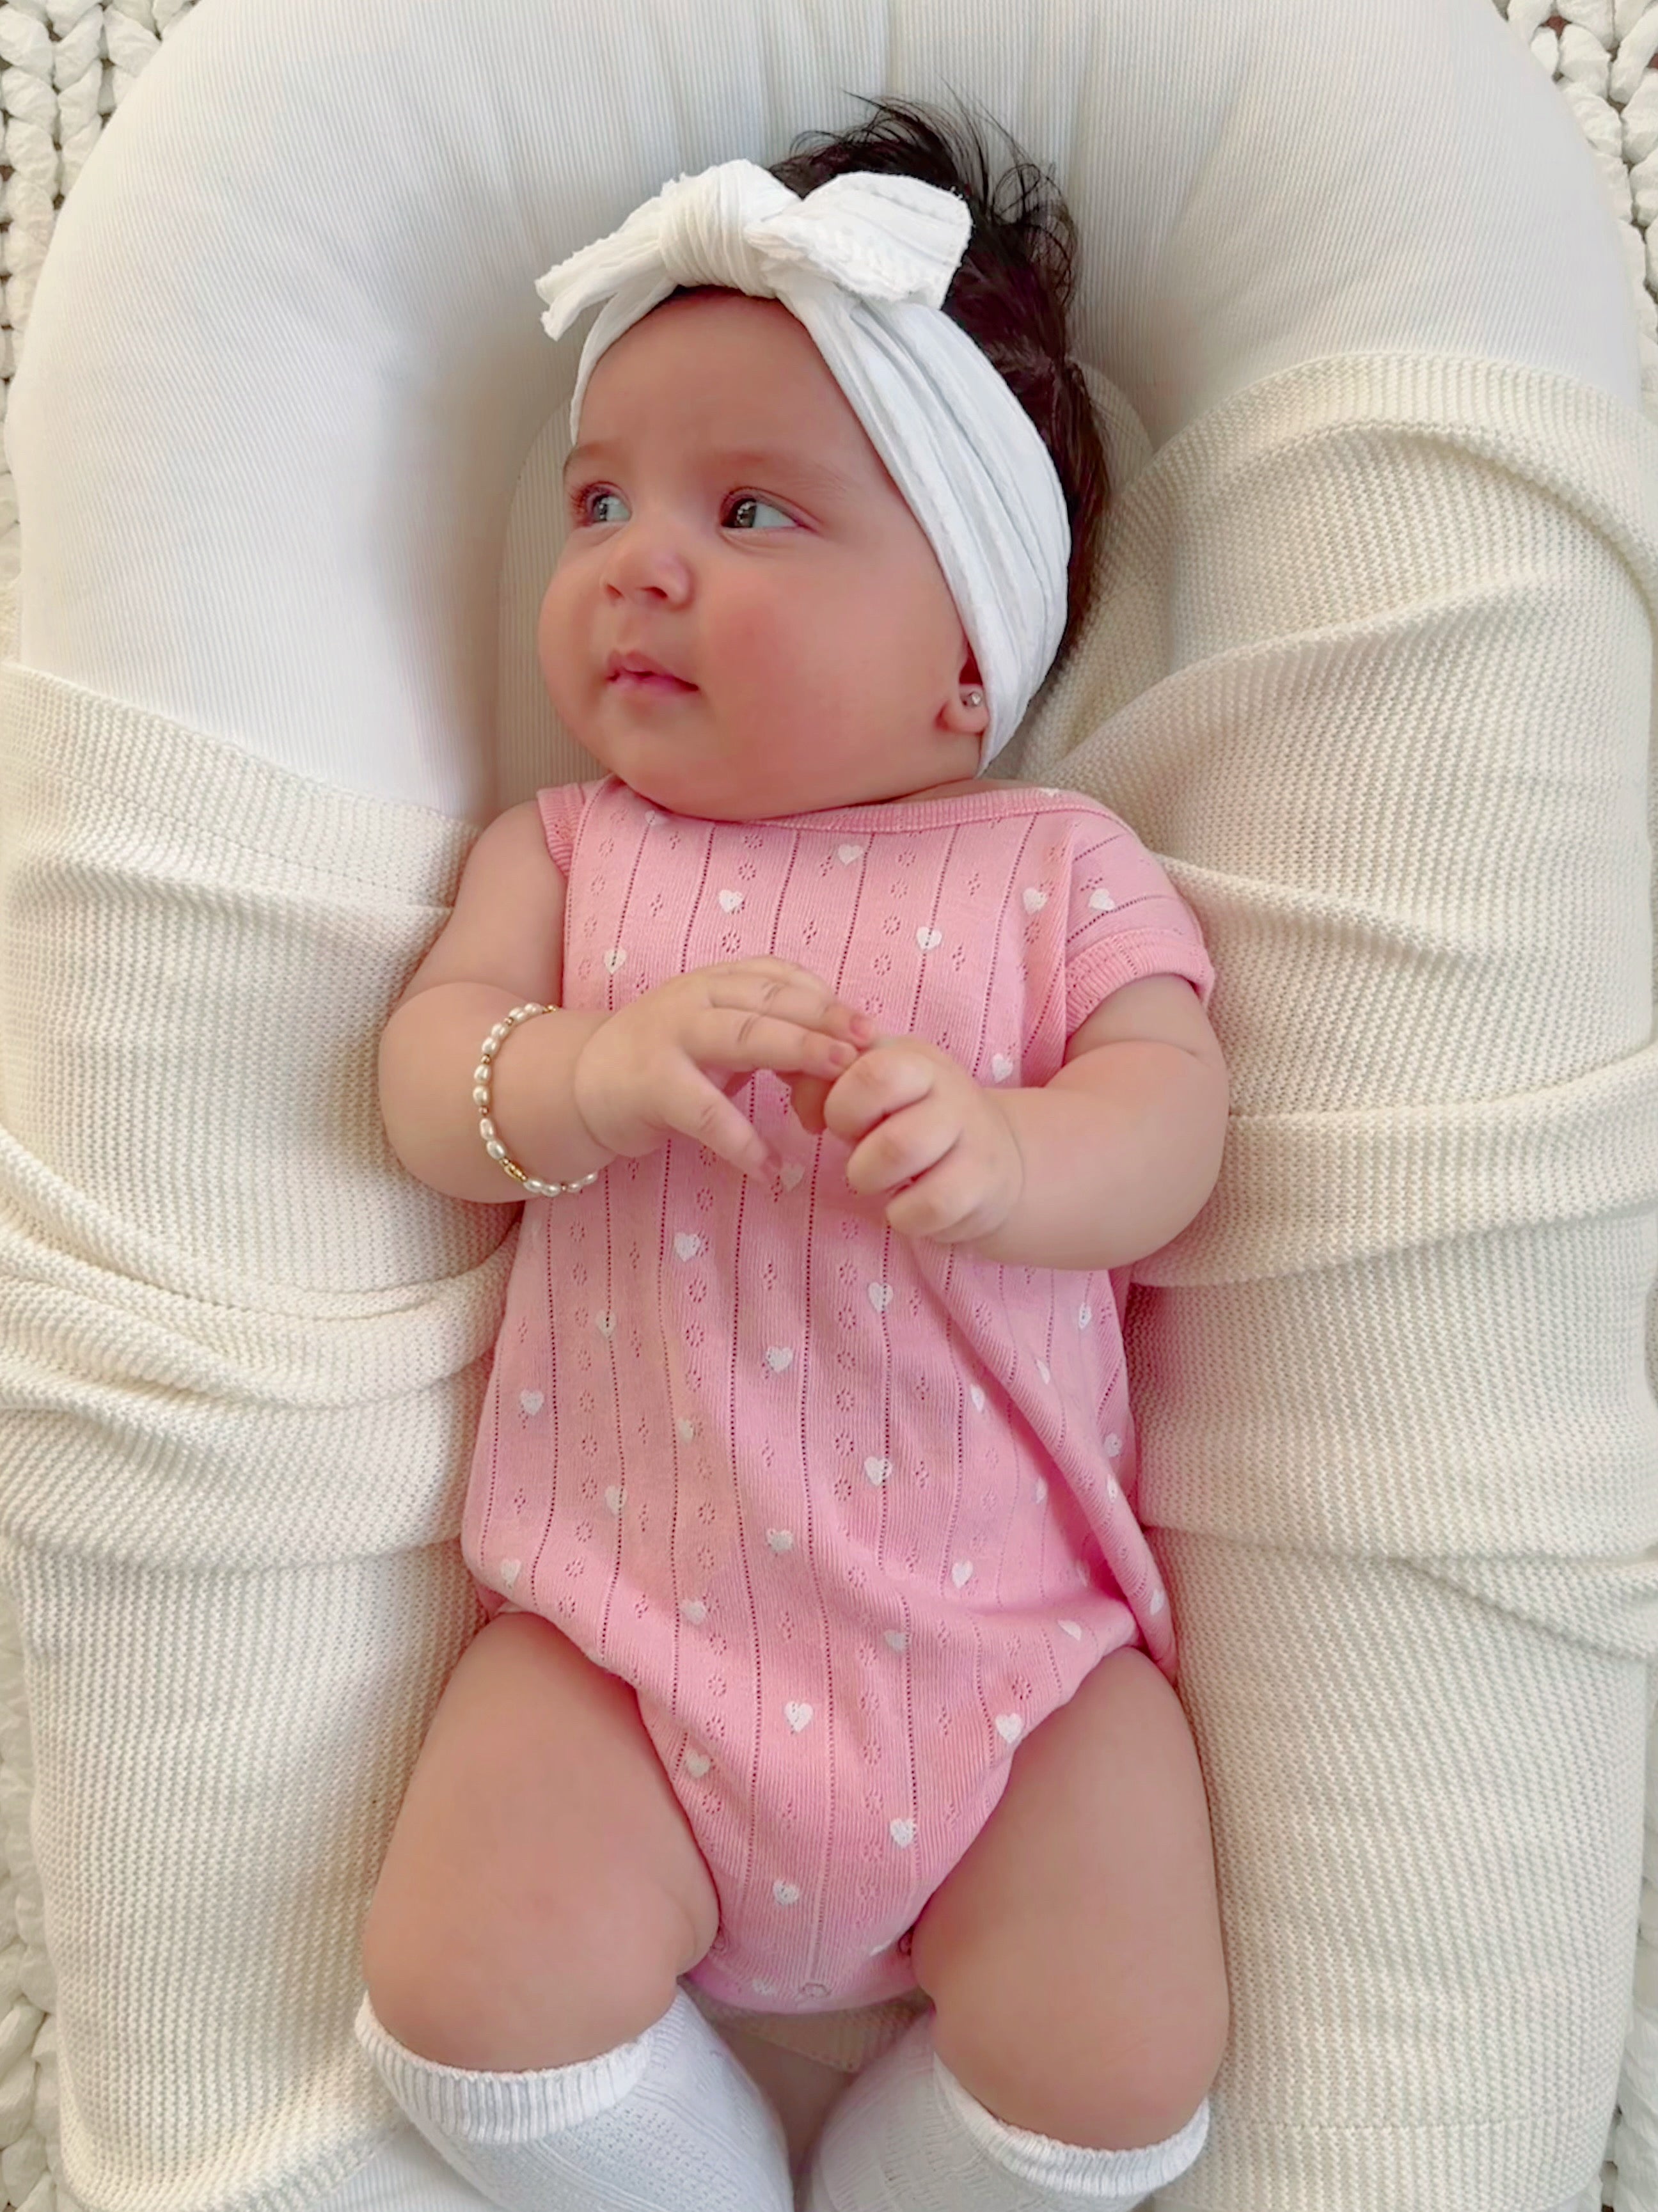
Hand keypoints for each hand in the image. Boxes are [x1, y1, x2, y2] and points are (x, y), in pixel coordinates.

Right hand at [571, 958, 873, 1182]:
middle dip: (824, 1020)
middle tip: (870, 1046)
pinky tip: (772, 1170)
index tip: (872, 1031)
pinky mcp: (650, 1085)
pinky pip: (705, 1113)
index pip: (784, 979)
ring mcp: (671, 1037)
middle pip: (771, 1000)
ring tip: (837, 1083)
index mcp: (721, 981)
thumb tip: (846, 1059)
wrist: (583, 1082)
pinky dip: (741, 1142)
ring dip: (795, 1054)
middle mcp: (697, 997)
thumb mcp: (723, 1034)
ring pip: (743, 1037)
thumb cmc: (670, 1060)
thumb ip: (776, 1035)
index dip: (829, 1002)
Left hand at [789, 1034, 1024, 1247]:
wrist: (999, 1161)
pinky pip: (927, 1206)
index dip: (839, 1104)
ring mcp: (972, 1137)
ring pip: (899, 1151)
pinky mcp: (982, 1186)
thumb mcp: (874, 1092)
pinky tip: (908, 1206)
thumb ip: (823, 1082)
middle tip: (861, 1154)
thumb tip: (792, 1085)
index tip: (843, 1122)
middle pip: (878, 1100)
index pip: (870, 1069)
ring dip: (869, 1178)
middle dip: (852, 1143)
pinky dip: (903, 1215)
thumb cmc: (915, 1122)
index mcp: (916, 1060)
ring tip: (879, 1182)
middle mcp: (949, 1091)